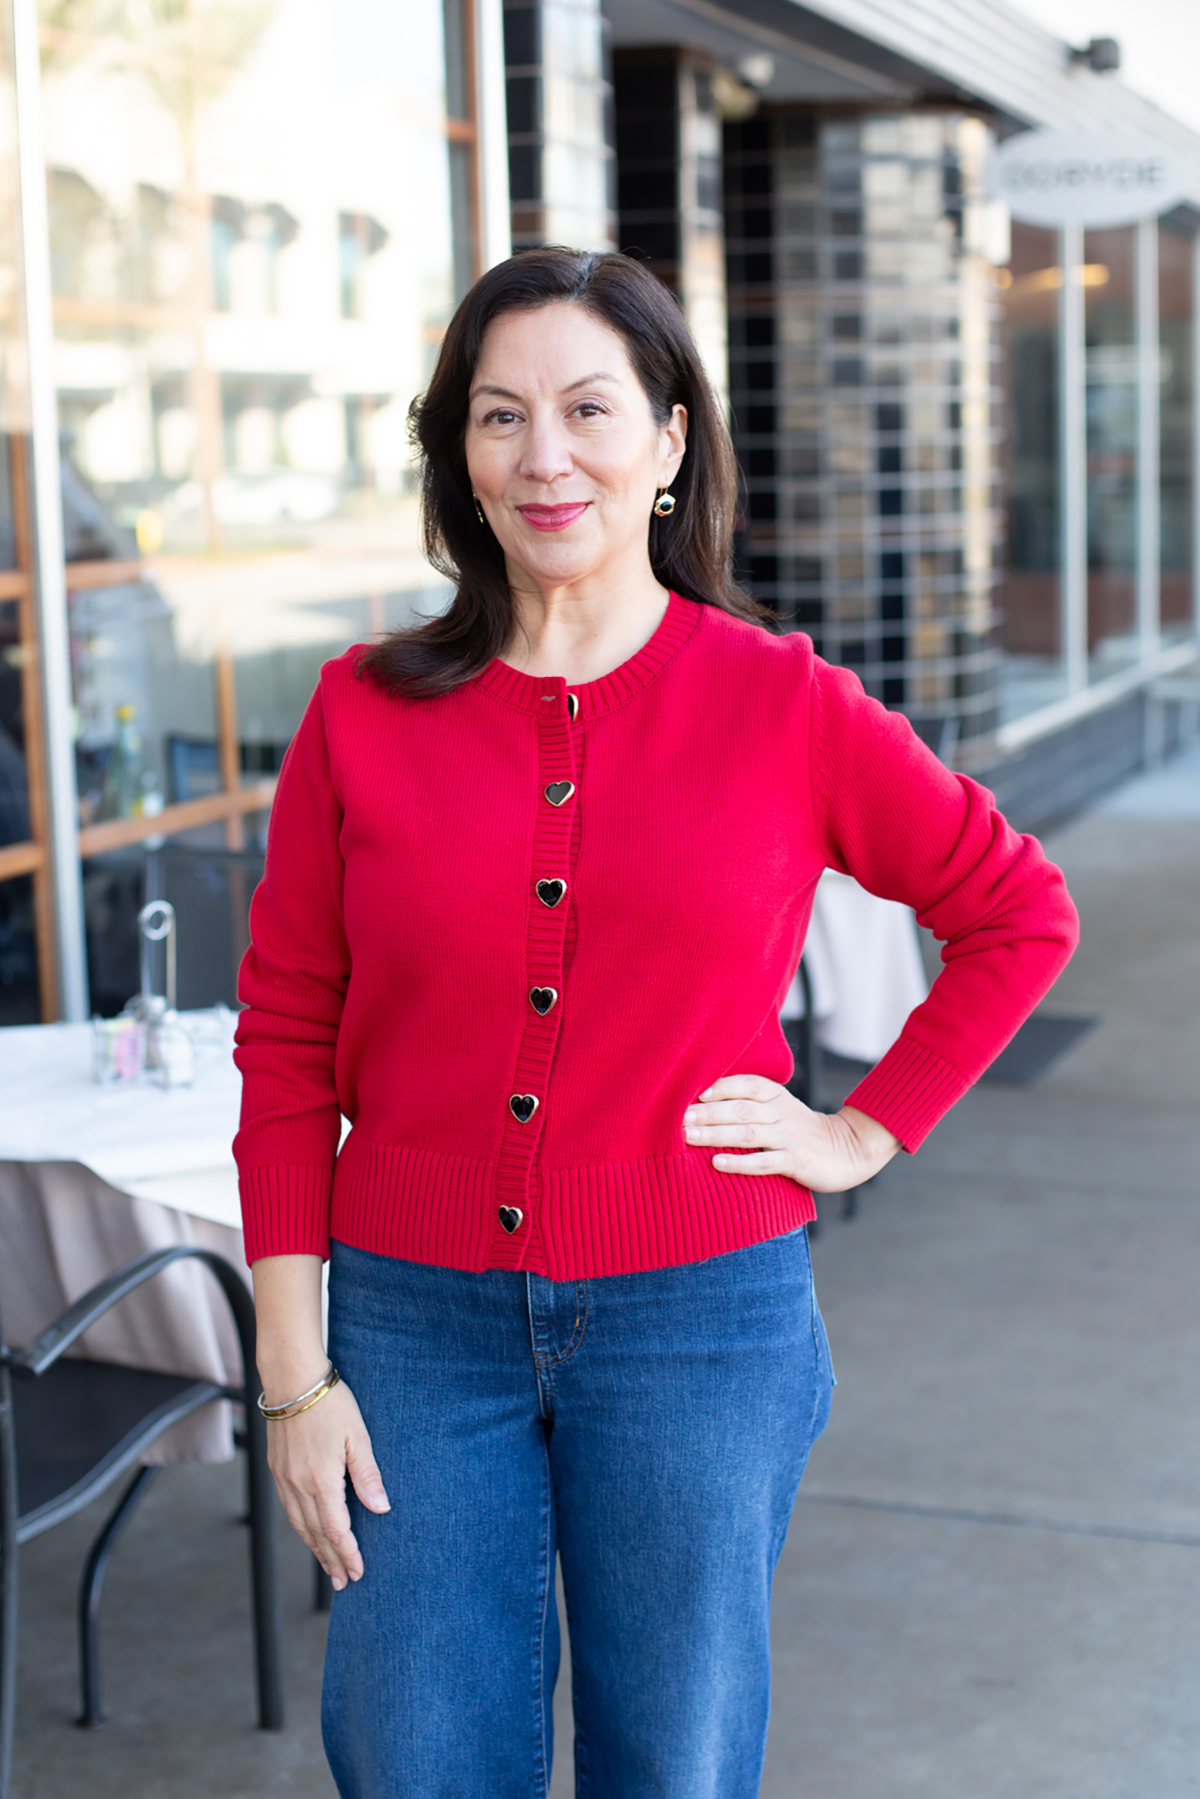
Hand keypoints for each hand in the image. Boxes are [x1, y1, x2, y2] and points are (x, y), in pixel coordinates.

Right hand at [263, 1376, 389, 1589]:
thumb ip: (367, 1475)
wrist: (292, 1379)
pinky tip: (309, 1532)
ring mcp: (284, 1478)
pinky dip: (301, 1527)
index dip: (348, 1553)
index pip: (336, 1529)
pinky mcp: (277, 1469)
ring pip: (299, 1524)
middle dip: (331, 1560)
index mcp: (320, 1480)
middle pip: (315, 1534)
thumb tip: (380, 1509)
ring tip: (328, 1566)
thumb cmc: (330, 1403)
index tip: (358, 1572)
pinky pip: (289, 1509)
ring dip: (315, 1548)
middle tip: (344, 1582)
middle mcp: (298, 1485)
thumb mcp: (357, 1436)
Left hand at [683, 1076, 900, 1191]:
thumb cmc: (801, 1130)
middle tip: (679, 1117)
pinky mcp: (796, 1161)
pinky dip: (740, 1162)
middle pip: (740, 1109)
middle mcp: (781, 1112)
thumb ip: (749, 1104)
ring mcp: (789, 1137)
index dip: (720, 1086)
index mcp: (776, 1096)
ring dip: (716, 1134)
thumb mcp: (780, 1108)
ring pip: (748, 1133)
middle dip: (707, 1112)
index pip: (745, 1084)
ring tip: (689, 1137)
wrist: (848, 1150)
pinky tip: (718, 1163)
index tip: (693, 1092)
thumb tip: (702, 1102)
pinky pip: (765, 1161)